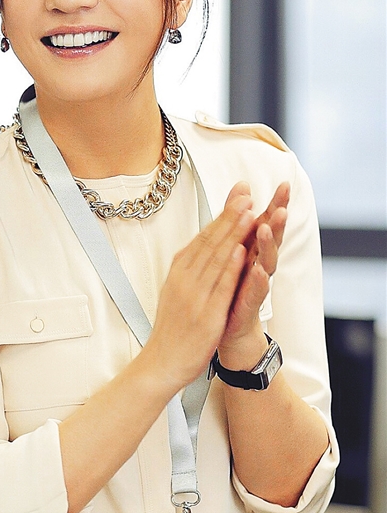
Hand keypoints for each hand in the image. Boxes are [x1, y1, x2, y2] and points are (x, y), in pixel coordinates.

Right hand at [142, 192, 254, 394]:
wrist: (161, 363)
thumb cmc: (173, 329)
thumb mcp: (176, 291)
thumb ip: (190, 269)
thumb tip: (203, 246)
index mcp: (179, 271)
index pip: (203, 237)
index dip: (222, 214)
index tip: (237, 195)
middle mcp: (184, 279)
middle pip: (210, 241)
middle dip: (229, 215)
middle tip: (245, 193)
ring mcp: (194, 295)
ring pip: (216, 258)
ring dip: (232, 232)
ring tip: (248, 211)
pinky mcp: (205, 314)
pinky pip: (220, 286)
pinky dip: (230, 266)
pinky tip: (241, 250)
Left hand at [218, 182, 288, 364]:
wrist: (229, 329)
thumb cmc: (233, 285)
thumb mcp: (234, 248)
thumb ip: (238, 219)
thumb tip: (242, 187)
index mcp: (254, 249)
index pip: (267, 222)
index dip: (276, 203)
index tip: (284, 183)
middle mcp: (259, 264)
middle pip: (272, 239)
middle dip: (278, 221)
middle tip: (282, 204)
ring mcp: (256, 284)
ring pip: (266, 262)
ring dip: (267, 245)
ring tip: (266, 229)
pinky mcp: (249, 305)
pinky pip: (255, 291)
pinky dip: (256, 280)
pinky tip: (258, 270)